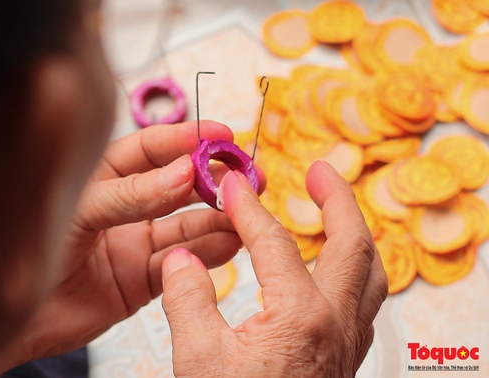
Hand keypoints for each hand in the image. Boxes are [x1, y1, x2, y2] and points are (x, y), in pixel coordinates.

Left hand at [8, 120, 264, 361]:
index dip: (186, 139)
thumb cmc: (30, 250)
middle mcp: (123, 207)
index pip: (150, 148)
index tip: (220, 134)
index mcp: (102, 177)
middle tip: (243, 176)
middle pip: (177, 186)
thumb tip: (183, 172)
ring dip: (217, 218)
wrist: (13, 316)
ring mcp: (134, 243)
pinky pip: (180, 262)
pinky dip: (208, 253)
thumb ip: (131, 194)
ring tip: (244, 213)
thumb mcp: (79, 211)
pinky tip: (230, 242)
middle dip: (212, 179)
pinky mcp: (142, 280)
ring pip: (185, 226)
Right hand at [161, 161, 387, 376]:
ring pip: (371, 271)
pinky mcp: (345, 356)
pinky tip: (331, 267)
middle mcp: (336, 325)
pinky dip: (353, 267)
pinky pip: (365, 299)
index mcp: (301, 319)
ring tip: (332, 208)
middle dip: (337, 198)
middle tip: (319, 170)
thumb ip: (188, 300)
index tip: (231, 184)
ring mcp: (347, 342)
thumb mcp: (198, 360)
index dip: (249, 208)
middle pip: (354, 244)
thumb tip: (181, 260)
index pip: (276, 243)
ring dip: (353, 231)